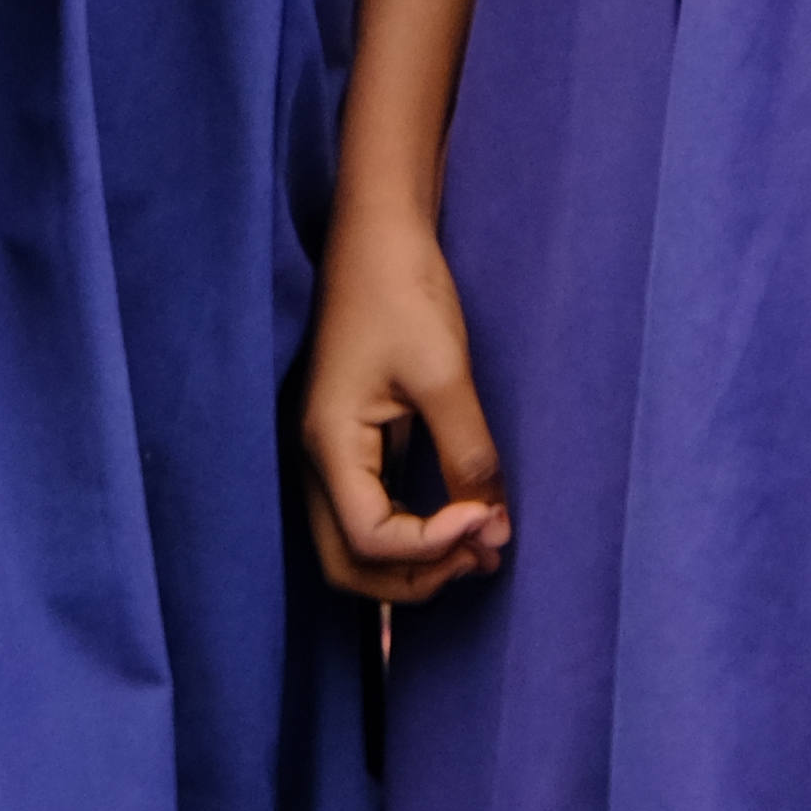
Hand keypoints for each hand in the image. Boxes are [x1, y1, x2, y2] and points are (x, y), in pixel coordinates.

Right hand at [294, 189, 509, 604]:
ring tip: (479, 544)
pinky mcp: (351, 441)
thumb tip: (494, 527)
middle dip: (416, 578)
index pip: (372, 540)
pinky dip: (410, 534)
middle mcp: (316, 460)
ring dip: (413, 563)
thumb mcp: (443, 374)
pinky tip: (458, 518)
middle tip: (481, 554)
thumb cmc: (403, 290)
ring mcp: (329, 453)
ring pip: (354, 547)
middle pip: (348, 565)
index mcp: (328, 444)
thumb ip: (467, 454)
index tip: (489, 517)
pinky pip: (369, 513)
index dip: (434, 545)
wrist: (377, 232)